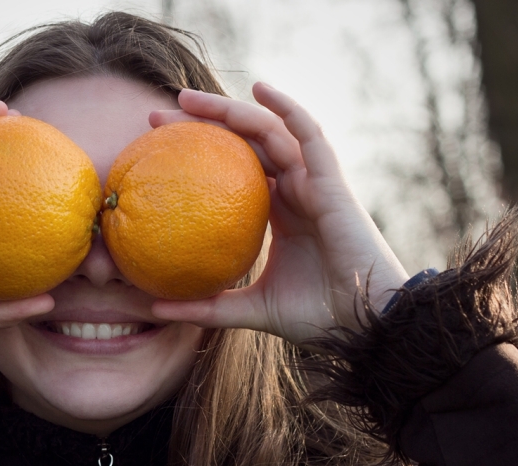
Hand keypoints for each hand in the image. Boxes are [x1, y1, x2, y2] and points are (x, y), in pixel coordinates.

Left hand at [148, 82, 408, 347]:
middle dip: (199, 124)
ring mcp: (312, 182)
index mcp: (276, 212)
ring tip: (186, 98)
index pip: (229, 169)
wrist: (365, 323)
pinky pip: (309, 135)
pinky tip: (260, 88)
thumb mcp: (251, 309)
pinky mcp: (331, 181)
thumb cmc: (317, 316)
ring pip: (268, 131)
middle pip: (241, 143)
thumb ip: (207, 307)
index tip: (153, 151)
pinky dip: (288, 108)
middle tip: (153, 116)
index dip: (196, 154)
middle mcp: (292, 190)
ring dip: (228, 109)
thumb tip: (154, 308)